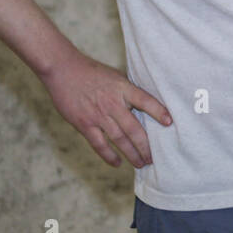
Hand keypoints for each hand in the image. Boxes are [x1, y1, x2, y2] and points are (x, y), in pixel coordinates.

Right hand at [41, 50, 171, 167]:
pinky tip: (118, 163)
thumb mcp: (115, 76)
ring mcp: (98, 115)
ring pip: (119, 139)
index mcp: (123, 89)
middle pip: (134, 129)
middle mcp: (113, 103)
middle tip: (154, 157)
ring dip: (132, 153)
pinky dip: (109, 156)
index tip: (169, 122)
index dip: (158, 111)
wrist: (63, 69)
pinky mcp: (84, 124)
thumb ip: (128, 90)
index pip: (145, 101)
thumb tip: (144, 104)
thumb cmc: (91, 72)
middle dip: (146, 146)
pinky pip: (99, 144)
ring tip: (141, 163)